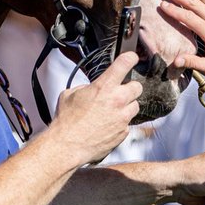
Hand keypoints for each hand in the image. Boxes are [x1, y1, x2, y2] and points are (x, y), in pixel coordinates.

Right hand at [49, 51, 141, 165]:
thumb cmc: (66, 121)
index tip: (132, 58)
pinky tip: (108, 126)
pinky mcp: (123, 132)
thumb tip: (91, 88)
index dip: (130, 58)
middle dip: (130, 88)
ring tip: (112, 111)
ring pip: (135, 106)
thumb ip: (86, 87)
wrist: (67, 146)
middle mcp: (117, 100)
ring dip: (126, 107)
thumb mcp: (70, 94)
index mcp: (104, 87)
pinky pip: (127, 123)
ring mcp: (122, 118)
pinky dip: (120, 123)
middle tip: (120, 92)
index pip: (125, 63)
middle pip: (137, 87)